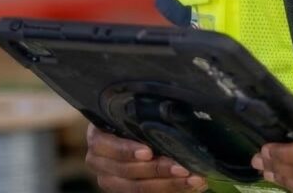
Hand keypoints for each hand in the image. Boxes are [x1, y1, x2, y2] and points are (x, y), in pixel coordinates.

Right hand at [85, 123, 207, 191]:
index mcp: (98, 137)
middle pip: (127, 170)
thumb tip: (170, 108)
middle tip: (183, 168)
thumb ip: (142, 113)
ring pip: (137, 187)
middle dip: (158, 170)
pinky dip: (171, 189)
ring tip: (194, 180)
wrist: (124, 134)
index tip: (148, 152)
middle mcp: (98, 161)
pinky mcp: (123, 190)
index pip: (106, 146)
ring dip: (169, 184)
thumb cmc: (132, 116)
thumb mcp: (131, 112)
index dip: (126, 150)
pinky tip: (192, 185)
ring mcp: (110, 179)